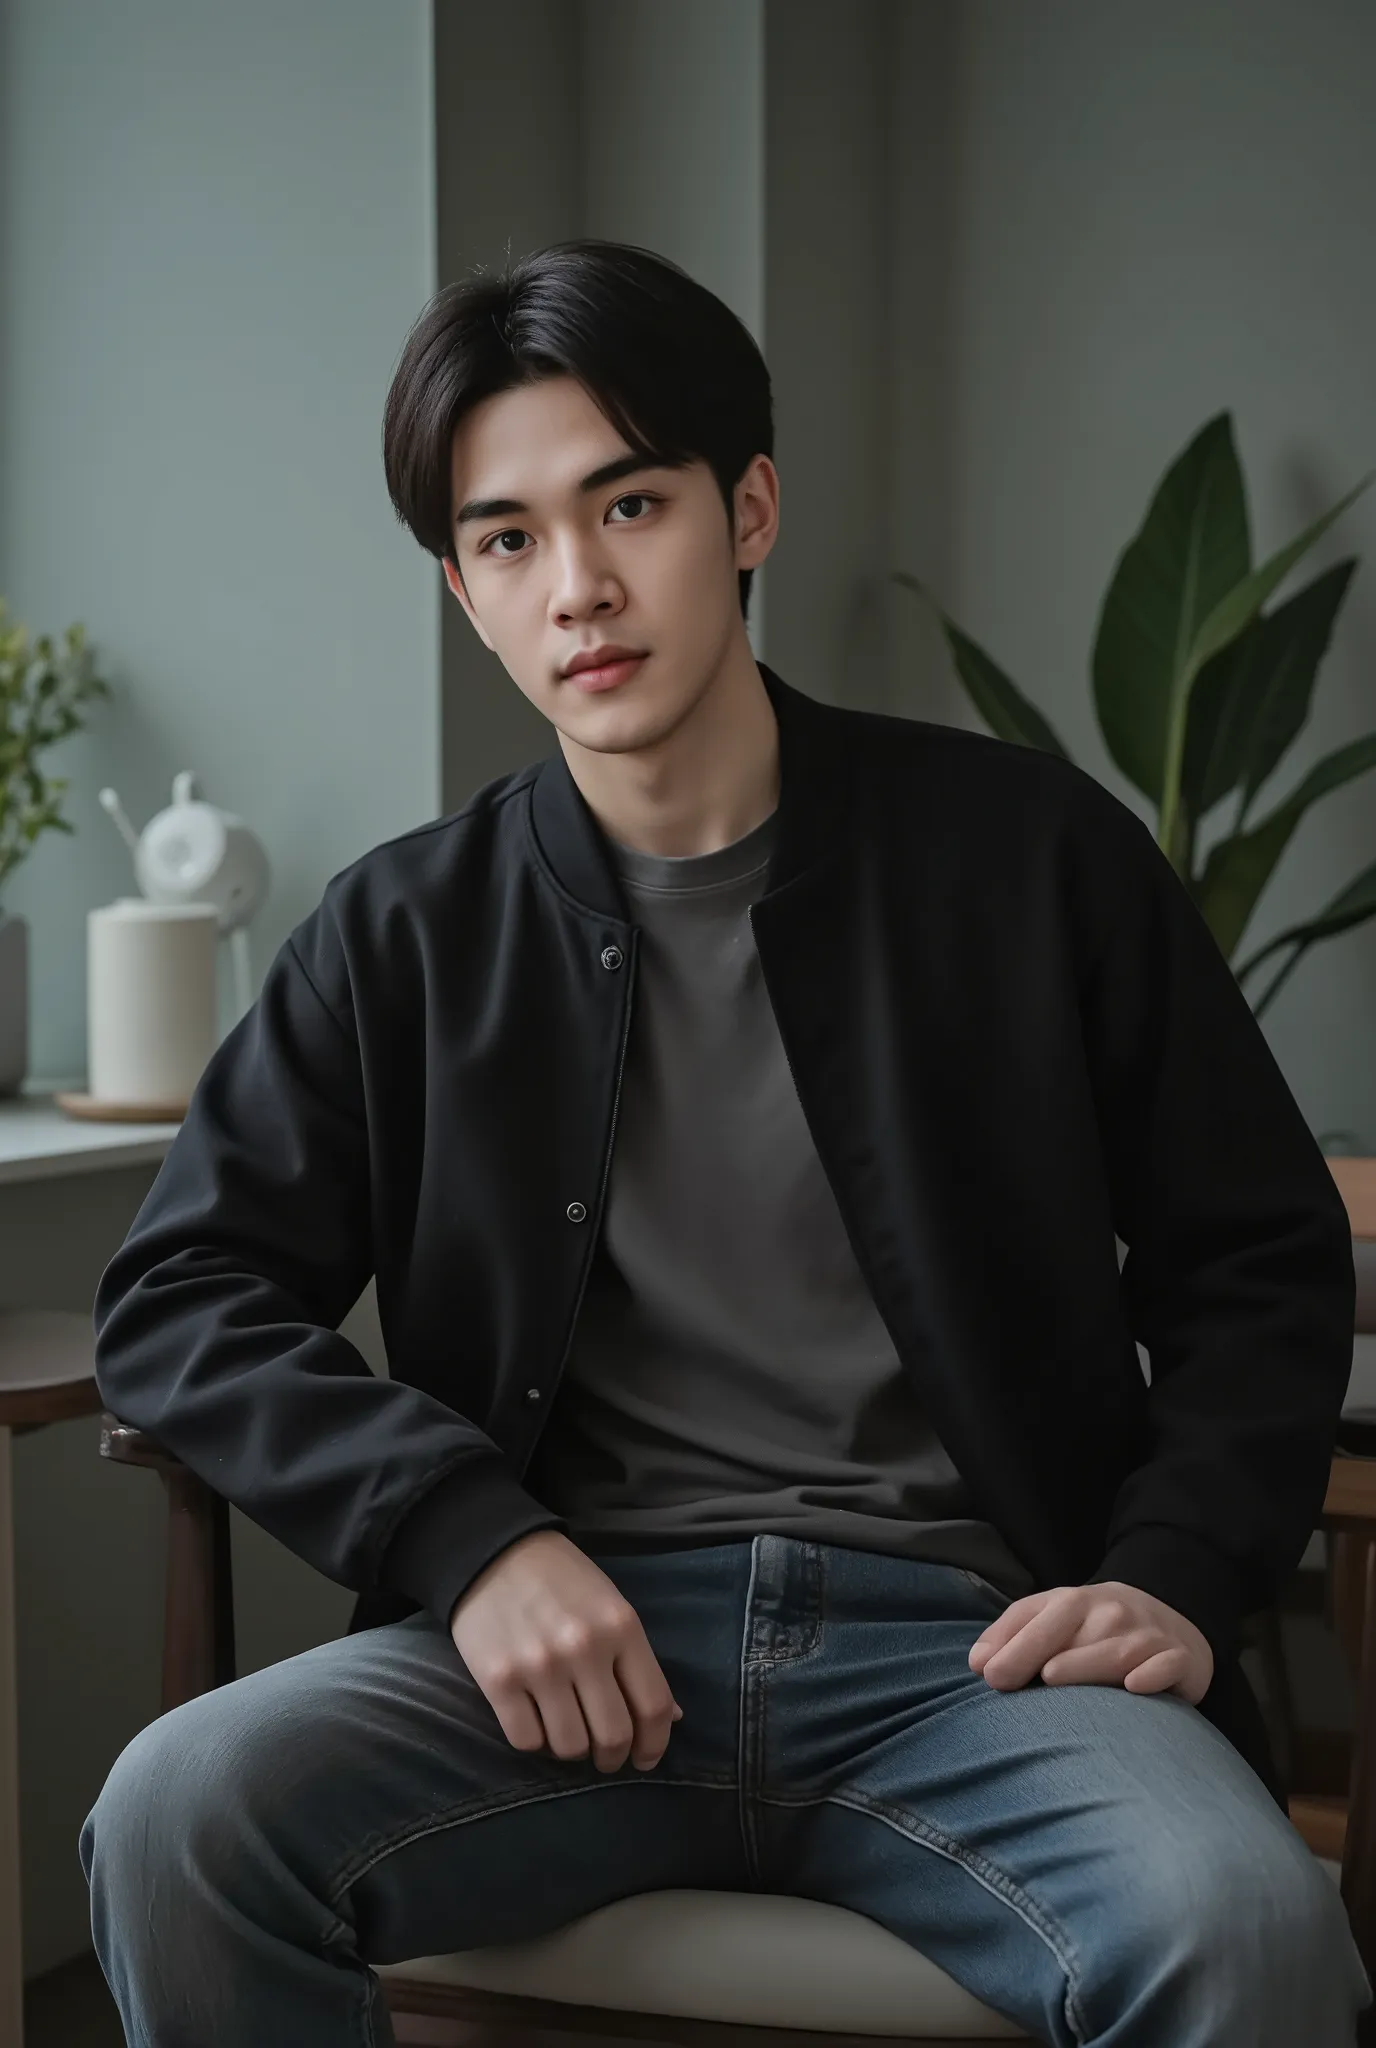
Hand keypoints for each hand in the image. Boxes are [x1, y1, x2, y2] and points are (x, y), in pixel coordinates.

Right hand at [449, 1529, 683, 1772]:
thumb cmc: (561, 1580)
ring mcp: (540, 1666)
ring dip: (573, 1750)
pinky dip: (536, 1742)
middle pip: (613, 1735)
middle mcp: (585, 1648)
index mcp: (621, 1627)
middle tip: (606, 1757)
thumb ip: (639, 1661)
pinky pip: (526, 1740)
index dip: (655, 1744)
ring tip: (568, 1734)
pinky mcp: (498, 1680)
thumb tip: (675, 1717)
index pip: (654, 1706)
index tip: (645, 1758)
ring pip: (569, 1746)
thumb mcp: (612, 1607)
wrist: (493, 1551)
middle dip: (614, 1758)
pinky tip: (537, 1722)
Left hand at [968, 1581, 1214, 1705]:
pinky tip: (1135, 1686)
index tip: (989, 1676)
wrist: (1167, 1618)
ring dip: (1086, 1665)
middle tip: (1009, 1681)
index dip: (1015, 1646)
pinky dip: (1153, 1675)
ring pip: (1116, 1652)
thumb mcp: (1052, 1616)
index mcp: (1075, 1602)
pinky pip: (1168, 1666)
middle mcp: (1112, 1614)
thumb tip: (977, 1663)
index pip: (1042, 1619)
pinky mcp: (1180, 1660)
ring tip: (1053, 1677)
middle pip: (1076, 1635)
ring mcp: (1148, 1636)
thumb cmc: (1094, 1627)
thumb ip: (1013, 1634)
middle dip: (1040, 1653)